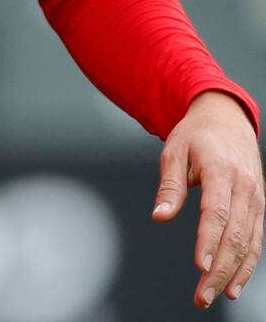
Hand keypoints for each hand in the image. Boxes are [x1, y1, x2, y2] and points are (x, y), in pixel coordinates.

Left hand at [153, 90, 263, 307]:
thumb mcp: (174, 151)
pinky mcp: (259, 207)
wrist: (226, 118)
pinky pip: (256, 241)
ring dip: (234, 273)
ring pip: (249, 243)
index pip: (217, 213)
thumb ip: (170, 186)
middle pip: (235, 235)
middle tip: (202, 295)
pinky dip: (247, 265)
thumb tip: (159, 217)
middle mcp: (245, 188)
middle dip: (219, 268)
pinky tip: (234, 283)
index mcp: (222, 171)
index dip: (209, 241)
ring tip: (217, 295)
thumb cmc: (196, 135)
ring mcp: (256, 199)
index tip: (199, 266)